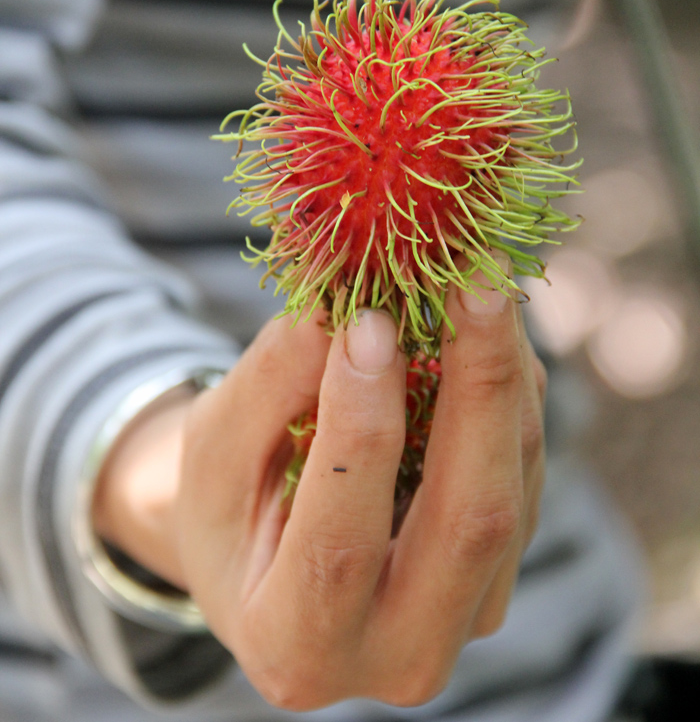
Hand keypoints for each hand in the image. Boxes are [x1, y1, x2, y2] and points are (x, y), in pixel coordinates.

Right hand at [93, 272, 545, 709]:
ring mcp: (462, 621)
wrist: (269, 556)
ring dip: (505, 381)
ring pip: (511, 494)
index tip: (366, 322)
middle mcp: (396, 655)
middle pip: (468, 521)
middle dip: (479, 390)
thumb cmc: (225, 507)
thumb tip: (332, 307)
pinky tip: (487, 334)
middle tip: (475, 284)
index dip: (361, 429)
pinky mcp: (498, 577)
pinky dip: (512, 397)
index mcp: (294, 644)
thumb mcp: (215, 450)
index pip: (339, 545)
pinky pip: (524, 479)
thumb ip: (268, 387)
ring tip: (482, 287)